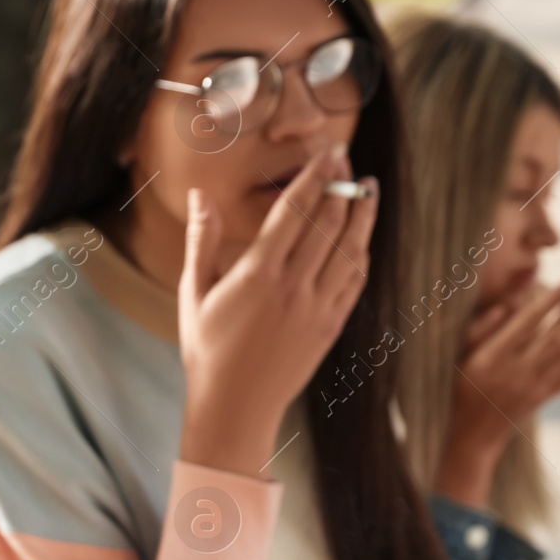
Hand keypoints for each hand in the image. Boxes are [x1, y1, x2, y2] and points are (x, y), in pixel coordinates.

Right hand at [178, 146, 374, 477]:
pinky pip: (353, 283)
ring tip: (366, 188)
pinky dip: (361, 255)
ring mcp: (317, 308)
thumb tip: (200, 195)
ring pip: (349, 250)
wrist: (235, 407)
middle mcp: (293, 287)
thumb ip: (202, 240)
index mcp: (257, 274)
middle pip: (327, 224)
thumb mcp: (193, 292)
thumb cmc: (206, 350)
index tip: (327, 152)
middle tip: (345, 158)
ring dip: (360, 215)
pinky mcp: (329, 327)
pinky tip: (361, 238)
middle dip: (339, 185)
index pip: (294, 212)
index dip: (314, 177)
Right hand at [436, 282, 559, 506]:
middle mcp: (515, 372)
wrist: (470, 433)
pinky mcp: (543, 399)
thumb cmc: (461, 386)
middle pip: (558, 338)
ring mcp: (533, 388)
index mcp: (492, 356)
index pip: (529, 322)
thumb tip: (509, 305)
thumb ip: (482, 328)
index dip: (552, 299)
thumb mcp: (460, 354)